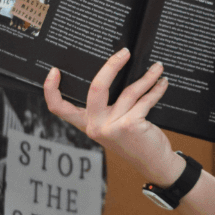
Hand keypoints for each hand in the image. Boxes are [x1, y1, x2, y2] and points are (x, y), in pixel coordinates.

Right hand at [44, 49, 184, 185]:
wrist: (154, 163)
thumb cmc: (134, 140)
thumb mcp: (114, 124)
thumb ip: (110, 106)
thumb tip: (117, 72)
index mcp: (87, 124)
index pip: (59, 108)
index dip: (51, 90)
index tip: (54, 71)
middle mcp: (95, 126)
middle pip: (96, 88)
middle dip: (112, 66)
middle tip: (124, 52)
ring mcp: (111, 127)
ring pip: (129, 92)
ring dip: (147, 77)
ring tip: (157, 67)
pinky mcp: (130, 126)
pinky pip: (144, 100)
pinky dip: (156, 89)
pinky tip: (162, 83)